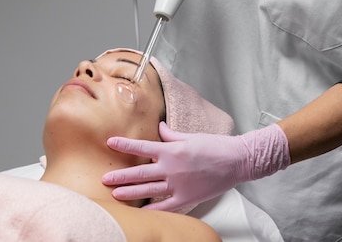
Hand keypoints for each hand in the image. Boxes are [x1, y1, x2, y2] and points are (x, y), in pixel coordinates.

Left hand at [102, 122, 289, 211]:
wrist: (237, 161)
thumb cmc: (215, 146)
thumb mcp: (190, 136)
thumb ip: (171, 135)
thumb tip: (159, 128)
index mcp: (171, 150)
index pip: (142, 147)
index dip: (124, 145)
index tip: (110, 142)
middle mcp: (171, 168)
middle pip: (139, 174)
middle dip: (120, 176)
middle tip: (104, 179)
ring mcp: (178, 185)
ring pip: (148, 191)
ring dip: (130, 193)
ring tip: (115, 194)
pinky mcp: (187, 198)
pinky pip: (165, 207)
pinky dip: (152, 210)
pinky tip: (140, 212)